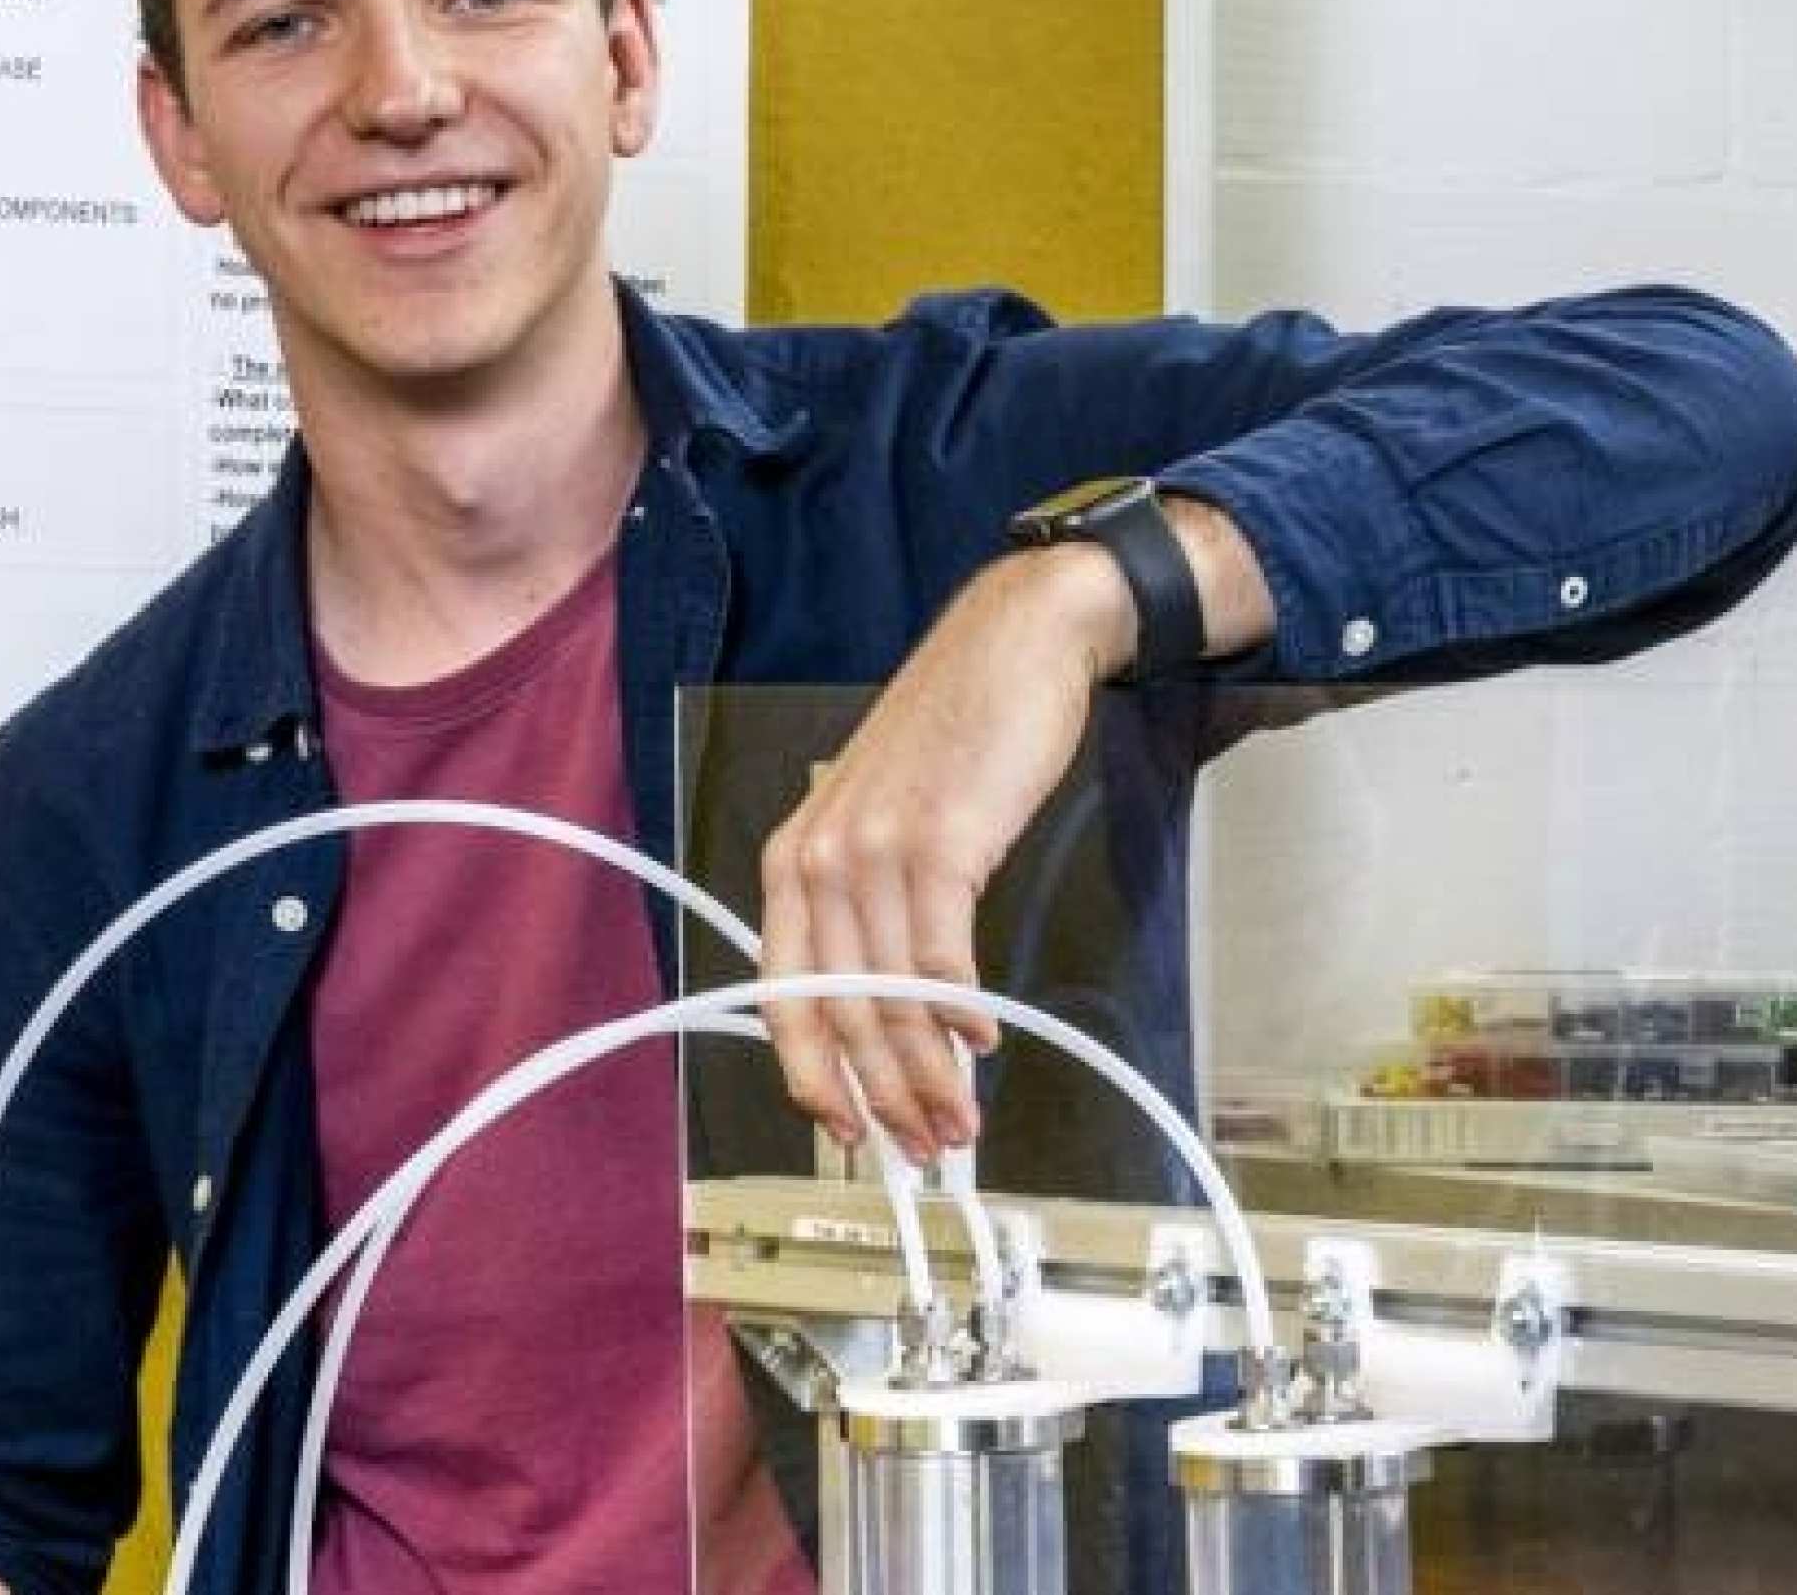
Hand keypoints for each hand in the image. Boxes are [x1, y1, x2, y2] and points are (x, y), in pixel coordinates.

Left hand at [757, 539, 1139, 1159]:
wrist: (1015, 647)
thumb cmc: (956, 738)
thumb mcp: (882, 821)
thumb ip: (869, 906)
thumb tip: (889, 1011)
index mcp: (792, 862)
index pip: (782, 998)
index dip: (813, 1078)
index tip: (848, 1130)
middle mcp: (818, 860)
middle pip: (840, 1013)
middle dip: (883, 1097)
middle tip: (922, 1149)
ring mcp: (873, 851)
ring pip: (890, 1000)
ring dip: (930, 1075)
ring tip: (961, 1119)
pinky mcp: (937, 843)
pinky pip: (941, 958)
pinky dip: (962, 1013)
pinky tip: (983, 1040)